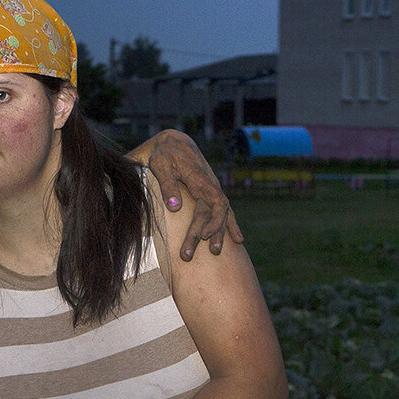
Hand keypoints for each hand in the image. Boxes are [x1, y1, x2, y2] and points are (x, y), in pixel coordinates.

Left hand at [145, 130, 242, 259]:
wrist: (175, 143)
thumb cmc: (165, 155)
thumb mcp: (161, 165)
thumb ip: (168, 185)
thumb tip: (175, 207)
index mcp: (200, 180)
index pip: (213, 203)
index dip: (211, 221)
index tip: (203, 236)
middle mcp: (210, 186)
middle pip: (215, 213)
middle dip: (207, 234)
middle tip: (189, 255)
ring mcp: (212, 190)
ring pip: (222, 214)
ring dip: (220, 233)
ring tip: (216, 252)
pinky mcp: (210, 194)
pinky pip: (224, 211)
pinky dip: (230, 225)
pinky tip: (237, 240)